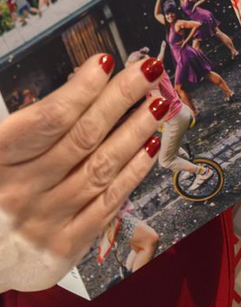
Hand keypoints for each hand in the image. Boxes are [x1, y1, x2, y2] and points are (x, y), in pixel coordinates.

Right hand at [0, 55, 165, 291]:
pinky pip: (107, 203)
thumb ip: (36, 121)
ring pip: (101, 167)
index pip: (48, 120)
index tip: (105, 61)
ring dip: (136, 130)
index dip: (81, 88)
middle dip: (122, 97)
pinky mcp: (65, 245)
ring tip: (159, 102)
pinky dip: (133, 172)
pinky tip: (152, 146)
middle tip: (150, 70)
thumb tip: (85, 83)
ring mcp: (45, 220)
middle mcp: (21, 191)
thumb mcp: (0, 151)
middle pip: (83, 137)